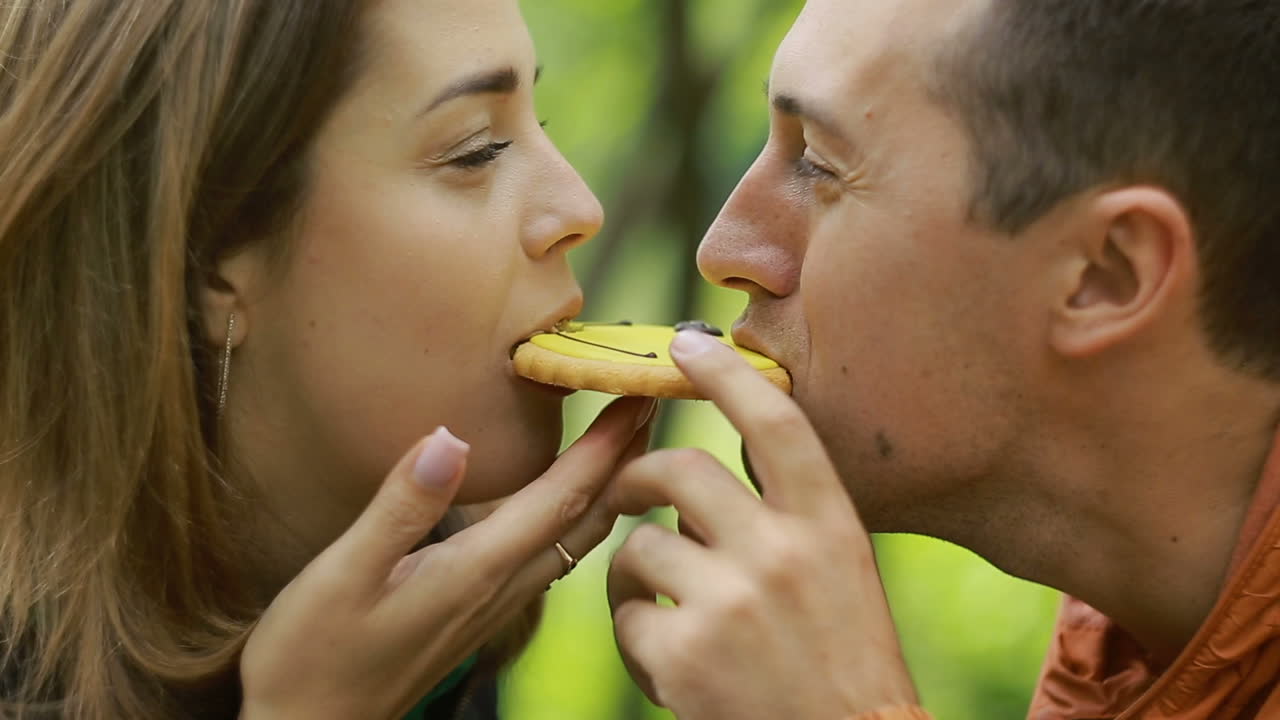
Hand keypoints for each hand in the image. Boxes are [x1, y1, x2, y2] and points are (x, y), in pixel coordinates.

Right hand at [239, 395, 654, 719]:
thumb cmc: (314, 656)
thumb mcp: (343, 572)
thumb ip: (401, 507)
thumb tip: (452, 438)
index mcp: (477, 570)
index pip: (563, 497)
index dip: (606, 444)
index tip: (639, 394)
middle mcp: (500, 588)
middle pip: (586, 516)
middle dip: (625, 457)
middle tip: (650, 400)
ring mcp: (494, 604)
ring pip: (575, 539)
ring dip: (606, 486)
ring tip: (624, 439)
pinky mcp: (480, 613)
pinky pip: (550, 555)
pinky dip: (576, 515)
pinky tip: (568, 500)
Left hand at [607, 331, 917, 719]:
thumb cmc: (845, 665)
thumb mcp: (843, 576)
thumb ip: (787, 522)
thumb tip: (704, 486)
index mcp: (832, 527)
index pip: (776, 424)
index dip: (727, 376)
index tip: (688, 345)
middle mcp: (782, 554)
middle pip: (681, 470)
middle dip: (638, 476)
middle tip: (626, 493)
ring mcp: (730, 604)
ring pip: (640, 547)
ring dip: (637, 572)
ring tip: (663, 607)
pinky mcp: (683, 657)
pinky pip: (627, 616)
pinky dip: (638, 636)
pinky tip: (671, 665)